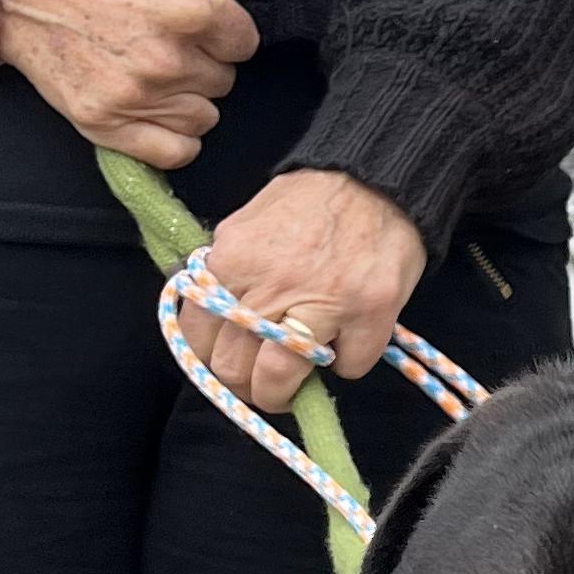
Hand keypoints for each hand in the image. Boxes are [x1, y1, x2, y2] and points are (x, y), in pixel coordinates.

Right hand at [0, 0, 299, 165]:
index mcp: (188, 8)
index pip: (245, 42)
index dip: (222, 29)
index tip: (191, 17)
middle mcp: (165, 57)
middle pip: (225, 81)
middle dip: (203, 61)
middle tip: (161, 38)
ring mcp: (135, 95)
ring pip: (205, 118)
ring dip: (187, 98)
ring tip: (150, 67)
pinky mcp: (105, 124)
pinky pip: (176, 151)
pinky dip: (171, 135)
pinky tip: (151, 105)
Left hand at [188, 173, 429, 418]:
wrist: (375, 179)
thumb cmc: (310, 200)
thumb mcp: (246, 225)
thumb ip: (225, 271)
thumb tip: (210, 318)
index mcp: (233, 262)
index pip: (198, 336)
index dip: (210, 361)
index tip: (227, 366)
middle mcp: (271, 286)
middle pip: (234, 367)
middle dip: (245, 386)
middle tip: (259, 384)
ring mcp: (323, 302)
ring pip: (279, 378)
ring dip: (282, 394)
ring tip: (292, 390)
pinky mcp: (370, 314)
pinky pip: (348, 367)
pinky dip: (347, 364)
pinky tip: (346, 344)